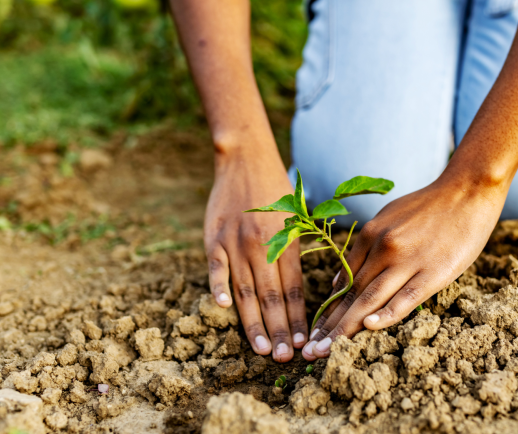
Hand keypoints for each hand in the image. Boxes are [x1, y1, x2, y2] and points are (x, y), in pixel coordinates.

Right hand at [204, 147, 306, 361]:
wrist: (246, 159)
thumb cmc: (275, 192)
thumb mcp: (295, 219)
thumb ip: (293, 254)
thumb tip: (297, 292)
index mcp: (286, 243)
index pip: (294, 290)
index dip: (297, 319)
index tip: (303, 343)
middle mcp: (262, 247)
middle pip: (272, 297)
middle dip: (280, 330)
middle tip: (285, 358)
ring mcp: (236, 243)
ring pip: (246, 289)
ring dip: (254, 322)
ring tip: (262, 348)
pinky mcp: (214, 238)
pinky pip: (216, 266)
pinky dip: (218, 285)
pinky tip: (220, 307)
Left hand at [301, 176, 506, 359]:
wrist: (467, 190)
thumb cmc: (428, 206)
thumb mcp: (388, 217)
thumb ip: (365, 247)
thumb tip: (342, 279)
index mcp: (370, 234)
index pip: (343, 281)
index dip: (328, 310)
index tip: (314, 333)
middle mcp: (383, 248)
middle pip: (352, 294)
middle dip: (329, 326)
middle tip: (310, 353)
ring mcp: (408, 260)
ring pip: (371, 300)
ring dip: (346, 328)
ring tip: (327, 352)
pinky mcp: (434, 272)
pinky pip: (406, 298)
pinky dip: (386, 314)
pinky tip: (369, 328)